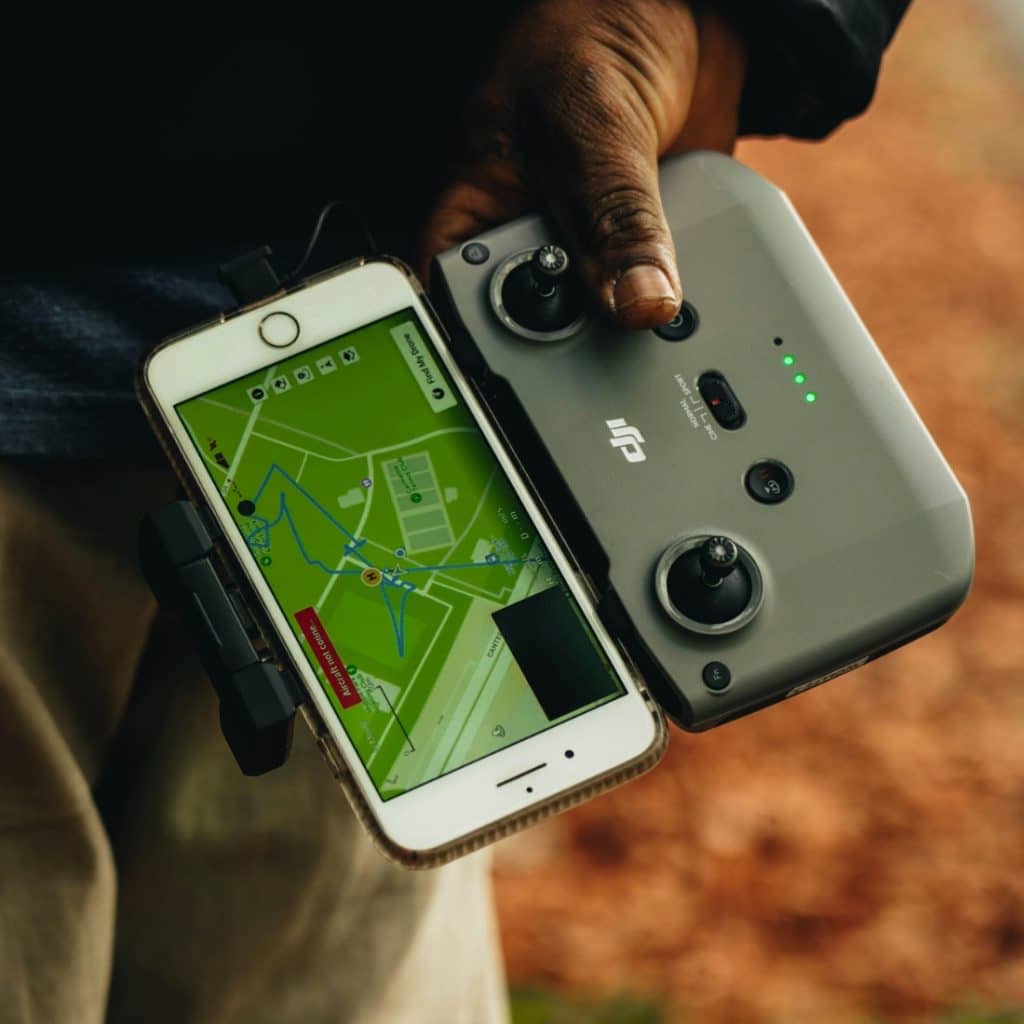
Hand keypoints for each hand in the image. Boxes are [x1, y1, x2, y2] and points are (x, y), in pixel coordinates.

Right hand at [417, 0, 746, 328]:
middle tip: (601, 350)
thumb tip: (638, 302)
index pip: (457, 297)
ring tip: (647, 323)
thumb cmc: (597, 37)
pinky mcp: (634, 252)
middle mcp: (529, 238)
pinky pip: (645, 295)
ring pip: (594, 318)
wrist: (683, 19)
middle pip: (529, 322)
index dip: (479, 339)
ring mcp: (585, 248)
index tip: (516, 370)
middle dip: (567, 342)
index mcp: (479, 208)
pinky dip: (662, 301)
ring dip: (624, 325)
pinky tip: (676, 300)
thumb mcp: (595, 127)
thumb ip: (614, 219)